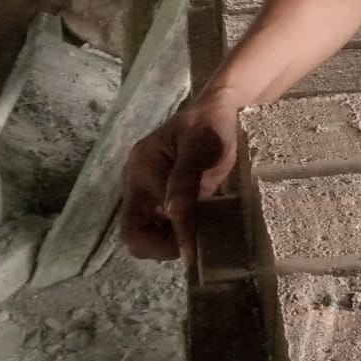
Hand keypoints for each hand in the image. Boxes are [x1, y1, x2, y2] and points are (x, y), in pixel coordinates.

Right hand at [119, 89, 242, 263]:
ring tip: (199, 241)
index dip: (160, 241)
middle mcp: (139, 183)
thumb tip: (173, 216)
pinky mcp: (168, 196)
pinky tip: (199, 235)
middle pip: (133, 232)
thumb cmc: (213, 124)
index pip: (136, 222)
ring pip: (147, 233)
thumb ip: (184, 181)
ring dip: (169, 243)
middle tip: (193, 247)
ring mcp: (152, 191)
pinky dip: (177, 236)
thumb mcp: (200, 147)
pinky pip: (164, 225)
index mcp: (140, 169)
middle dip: (160, 246)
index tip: (191, 250)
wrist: (226, 110)